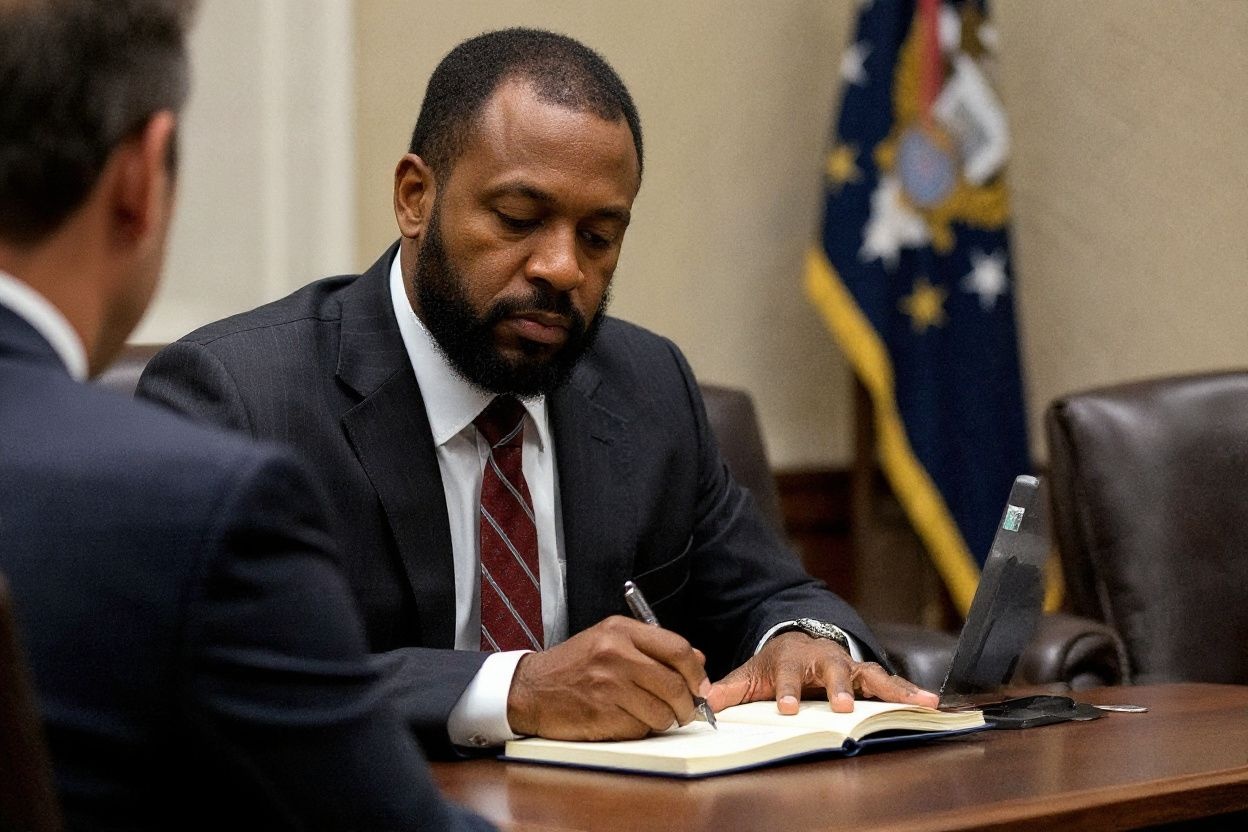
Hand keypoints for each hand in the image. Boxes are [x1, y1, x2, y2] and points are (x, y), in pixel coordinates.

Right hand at [506, 616, 710, 740]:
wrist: (530, 688)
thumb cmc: (573, 665)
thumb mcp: (610, 640)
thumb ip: (653, 648)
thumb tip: (698, 662)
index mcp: (621, 631)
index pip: (678, 649)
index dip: (696, 673)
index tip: (701, 687)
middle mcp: (615, 654)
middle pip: (674, 685)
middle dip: (688, 704)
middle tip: (687, 711)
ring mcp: (607, 685)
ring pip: (661, 712)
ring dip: (663, 720)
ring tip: (649, 714)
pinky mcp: (601, 714)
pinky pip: (639, 729)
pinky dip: (640, 729)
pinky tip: (624, 720)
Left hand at [707, 630, 938, 714]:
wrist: (799, 641)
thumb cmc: (775, 665)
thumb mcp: (750, 675)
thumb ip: (728, 690)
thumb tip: (702, 701)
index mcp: (791, 660)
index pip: (787, 675)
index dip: (787, 691)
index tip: (786, 708)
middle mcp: (823, 660)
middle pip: (832, 671)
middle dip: (838, 688)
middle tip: (842, 707)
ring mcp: (849, 666)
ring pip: (869, 675)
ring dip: (890, 689)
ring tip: (916, 702)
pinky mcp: (868, 674)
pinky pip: (891, 683)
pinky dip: (911, 692)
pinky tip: (931, 703)